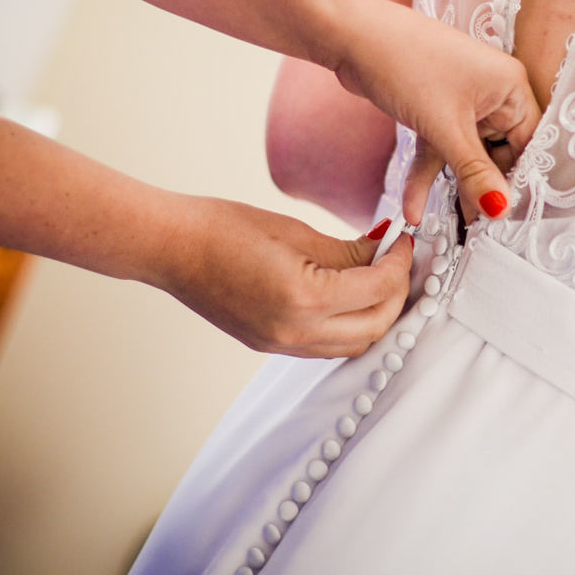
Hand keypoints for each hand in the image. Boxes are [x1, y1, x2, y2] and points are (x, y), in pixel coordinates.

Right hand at [157, 196, 413, 357]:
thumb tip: (385, 252)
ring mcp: (283, 345)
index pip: (378, 288)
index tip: (403, 241)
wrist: (171, 248)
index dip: (400, 263)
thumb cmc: (225, 228)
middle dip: (396, 294)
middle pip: (376, 326)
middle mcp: (298, 332)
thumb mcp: (297, 232)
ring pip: (355, 345)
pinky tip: (350, 297)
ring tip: (380, 280)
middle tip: (399, 261)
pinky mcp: (271, 346)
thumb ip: (348, 251)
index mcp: (306, 298)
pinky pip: (327, 346)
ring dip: (377, 316)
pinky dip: (350, 327)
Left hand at [333, 0, 540, 223]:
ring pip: (465, 155)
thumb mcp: (445, 127)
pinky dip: (427, 174)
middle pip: (498, 154)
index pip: (528, 145)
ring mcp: (464, 101)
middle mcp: (493, 93)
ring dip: (451, 187)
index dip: (517, 181)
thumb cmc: (405, 62)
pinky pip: (440, 149)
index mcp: (511, 87)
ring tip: (444, 223)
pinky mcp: (436, 109)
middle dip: (482, 189)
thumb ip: (475, 172)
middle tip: (474, 225)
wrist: (352, 37)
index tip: (505, 215)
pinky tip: (412, 206)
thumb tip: (500, 208)